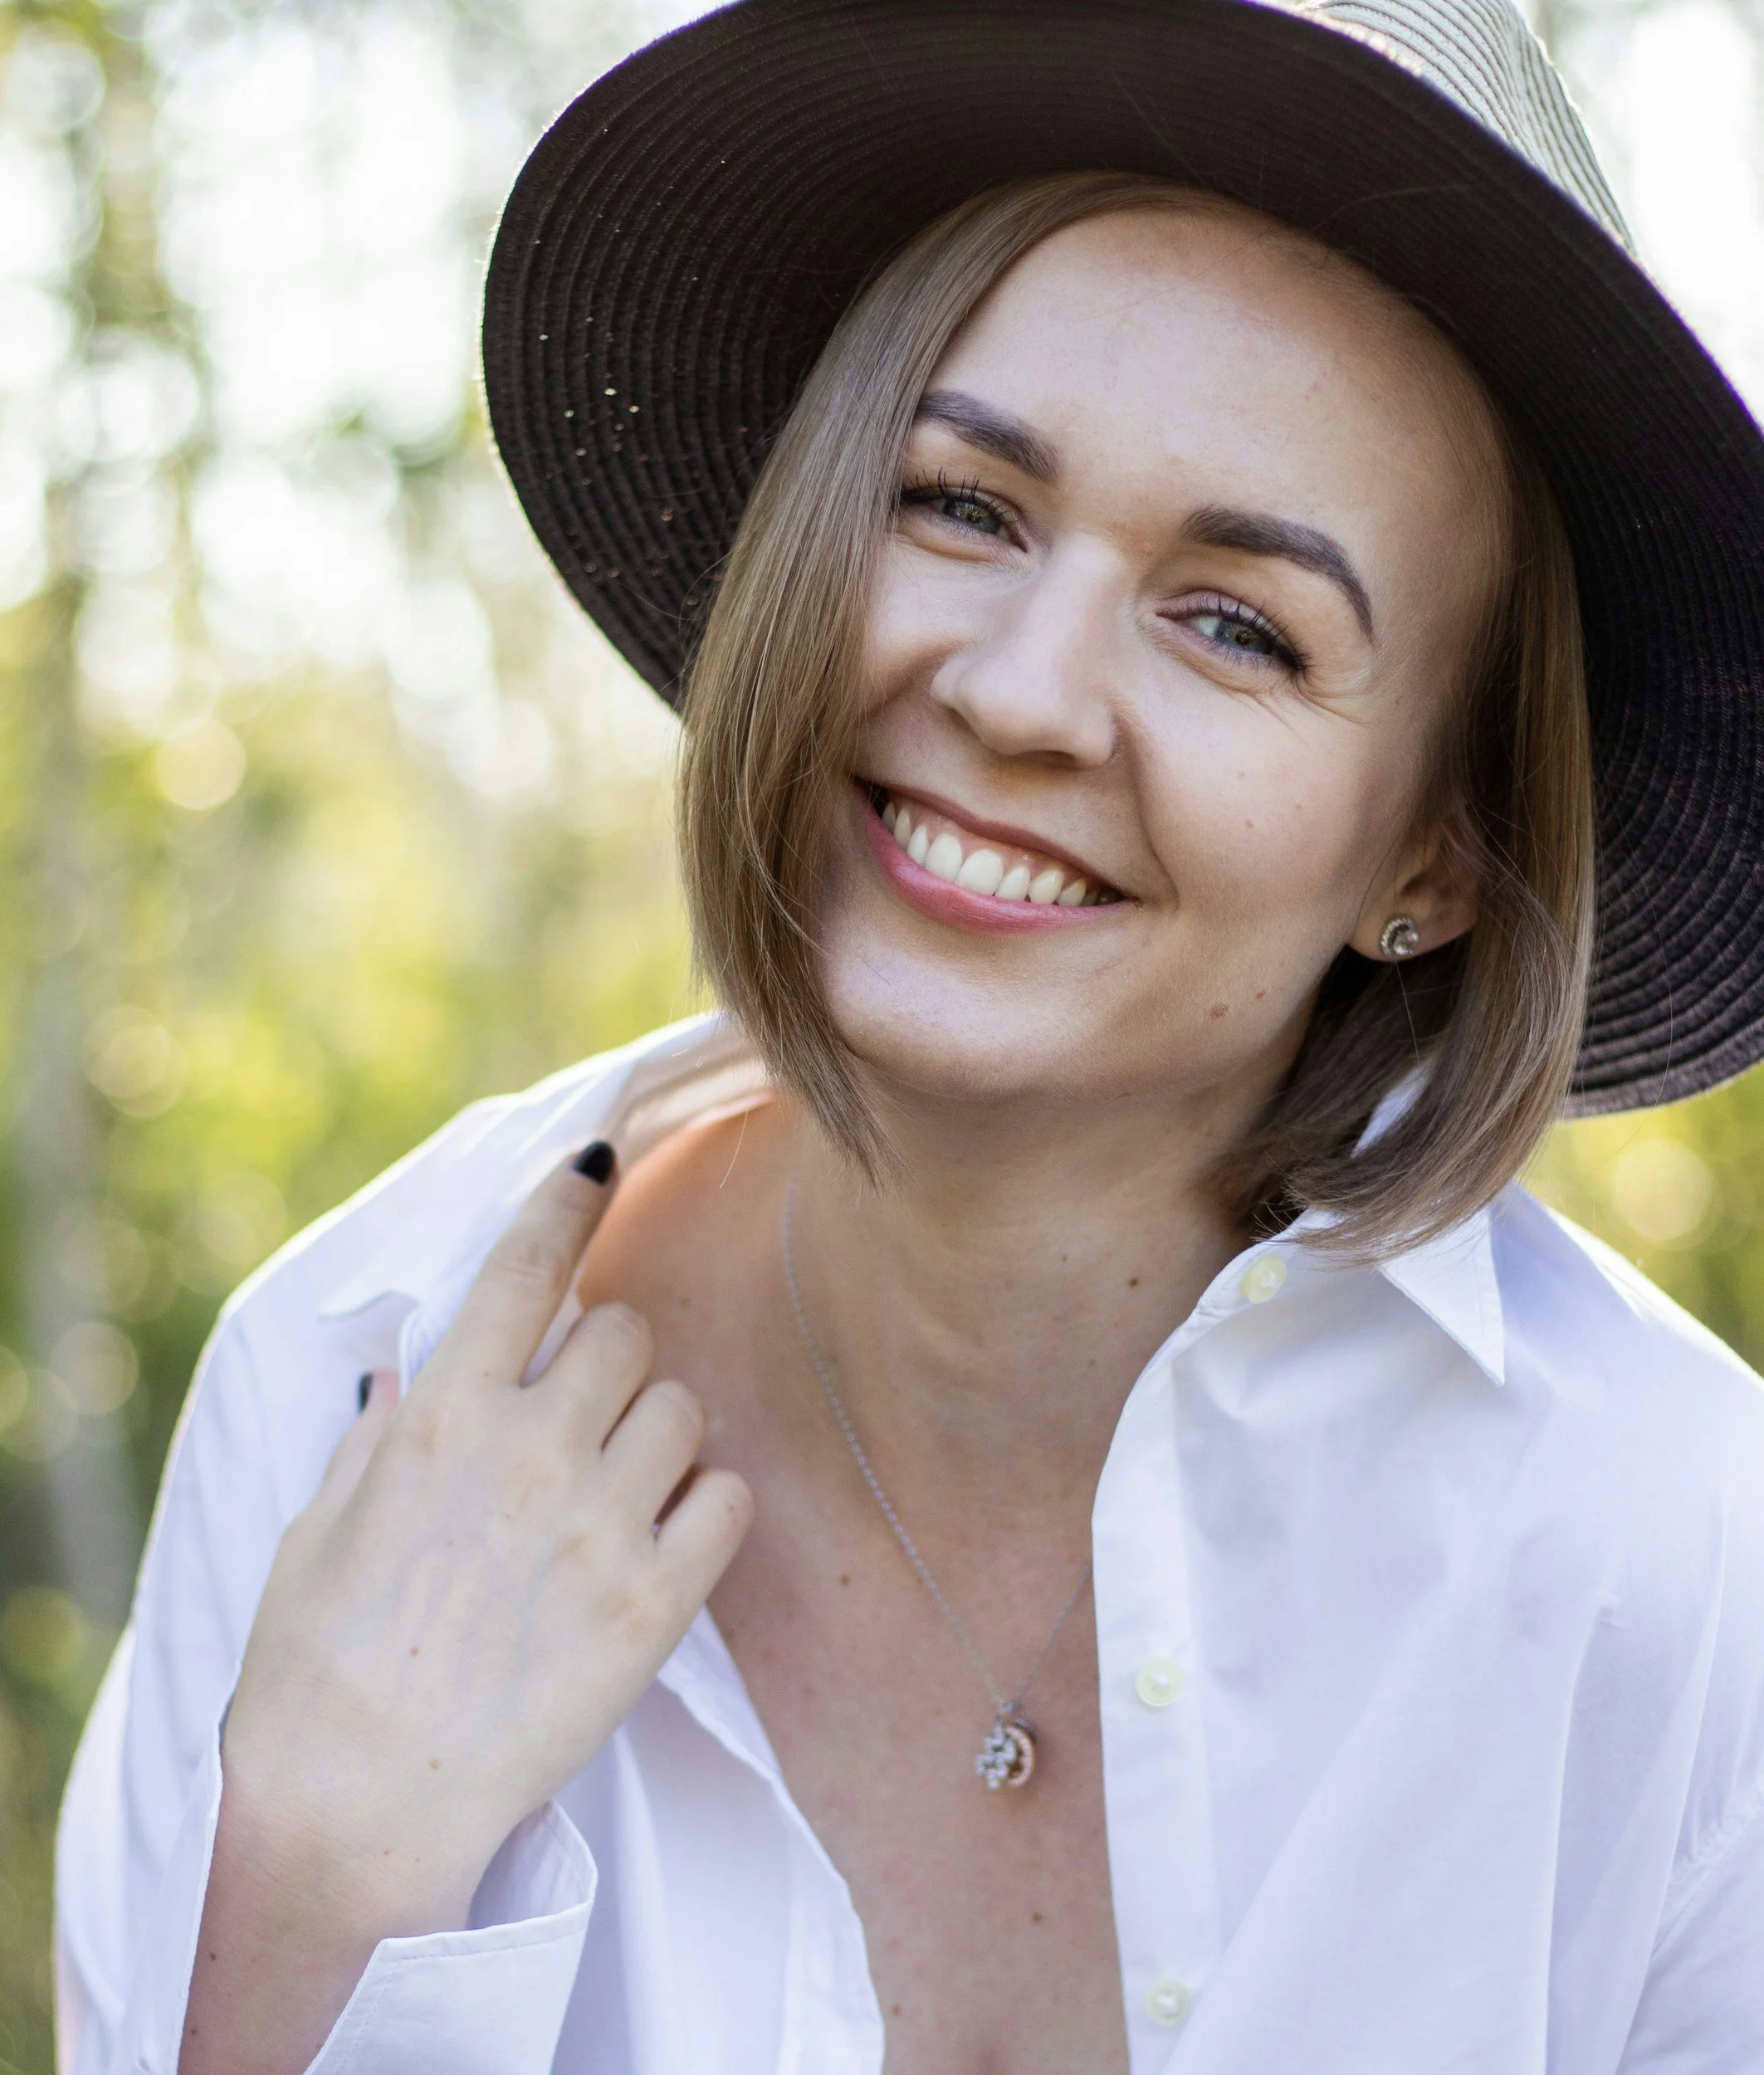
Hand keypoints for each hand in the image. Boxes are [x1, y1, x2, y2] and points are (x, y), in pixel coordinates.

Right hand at [182, 1147, 752, 2074]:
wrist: (355, 1810)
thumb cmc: (315, 1668)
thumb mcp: (321, 1527)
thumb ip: (382, 1437)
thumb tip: (413, 1374)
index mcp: (443, 1419)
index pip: (524, 1268)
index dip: (567, 1200)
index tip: (598, 1160)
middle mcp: (529, 1452)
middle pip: (626, 1332)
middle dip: (608, 1360)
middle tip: (580, 1415)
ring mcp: (598, 1526)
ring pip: (682, 1408)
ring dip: (656, 1432)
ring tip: (613, 1490)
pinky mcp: (653, 1606)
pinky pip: (728, 1500)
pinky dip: (705, 1507)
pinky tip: (661, 1539)